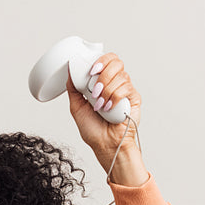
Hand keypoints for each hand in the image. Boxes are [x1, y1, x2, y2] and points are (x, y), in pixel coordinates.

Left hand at [65, 52, 147, 185]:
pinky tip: (109, 109)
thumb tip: (70, 72)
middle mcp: (115, 83)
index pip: (107, 60)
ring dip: (106, 90)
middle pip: (116, 62)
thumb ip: (73, 89)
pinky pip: (126, 88)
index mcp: (103, 82)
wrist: (105, 145)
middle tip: (95, 90)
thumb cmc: (94, 130)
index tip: (91, 70)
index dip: (100, 60)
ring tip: (99, 105)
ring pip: (120, 76)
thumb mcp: (76, 107)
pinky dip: (114, 98)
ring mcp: (125, 90)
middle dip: (103, 74)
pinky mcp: (134, 98)